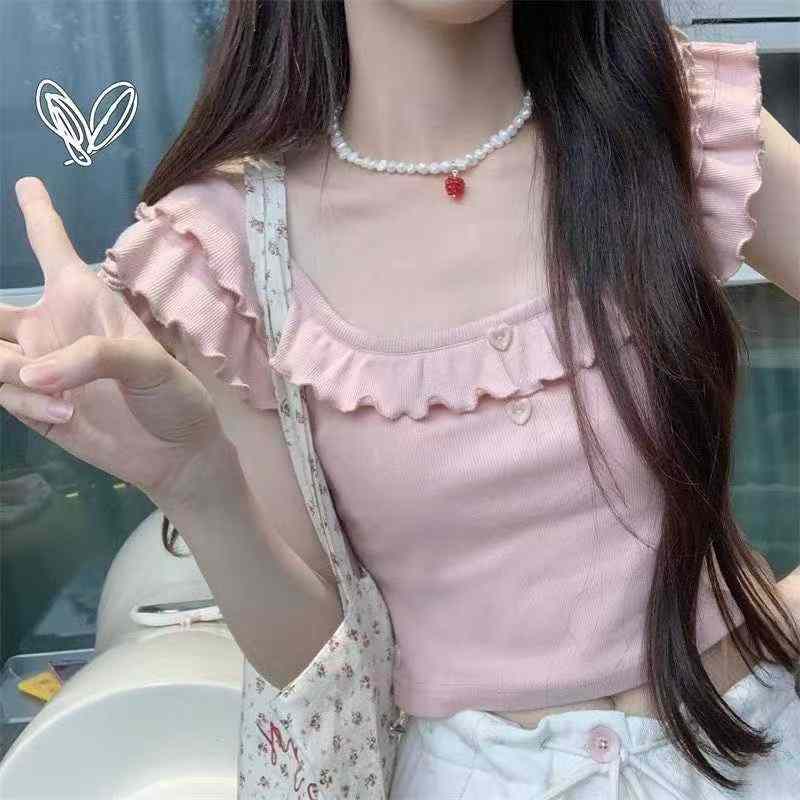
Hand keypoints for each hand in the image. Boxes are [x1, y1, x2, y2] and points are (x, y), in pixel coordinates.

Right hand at [0, 177, 224, 498]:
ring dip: (8, 366)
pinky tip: (66, 412)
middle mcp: (52, 326)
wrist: (175, 454)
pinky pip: (1, 391)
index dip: (37, 215)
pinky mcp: (29, 405)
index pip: (53, 247)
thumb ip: (93, 356)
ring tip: (57, 388)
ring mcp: (36, 367)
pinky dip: (25, 399)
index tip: (28, 182)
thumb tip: (33, 370)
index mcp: (85, 300)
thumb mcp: (149, 364)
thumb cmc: (174, 396)